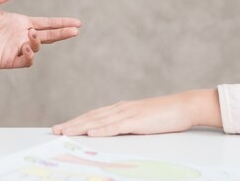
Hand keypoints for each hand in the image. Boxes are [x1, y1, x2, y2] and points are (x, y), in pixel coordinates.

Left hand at [0, 0, 80, 72]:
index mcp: (20, 21)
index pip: (46, 22)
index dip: (61, 22)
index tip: (77, 23)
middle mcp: (21, 35)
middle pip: (48, 35)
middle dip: (62, 33)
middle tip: (76, 30)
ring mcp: (15, 48)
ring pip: (37, 48)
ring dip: (39, 41)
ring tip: (31, 34)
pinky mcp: (7, 60)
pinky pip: (25, 61)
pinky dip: (29, 55)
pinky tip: (25, 46)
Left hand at [51, 89, 221, 136]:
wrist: (185, 106)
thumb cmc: (166, 115)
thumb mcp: (142, 121)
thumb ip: (128, 125)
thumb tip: (114, 134)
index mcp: (121, 109)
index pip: (94, 116)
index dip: (77, 121)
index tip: (63, 127)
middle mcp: (121, 108)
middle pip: (91, 117)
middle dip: (72, 123)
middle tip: (55, 130)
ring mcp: (129, 113)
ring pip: (99, 121)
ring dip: (80, 126)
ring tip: (65, 131)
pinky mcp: (138, 120)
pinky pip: (116, 126)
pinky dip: (102, 130)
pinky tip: (91, 133)